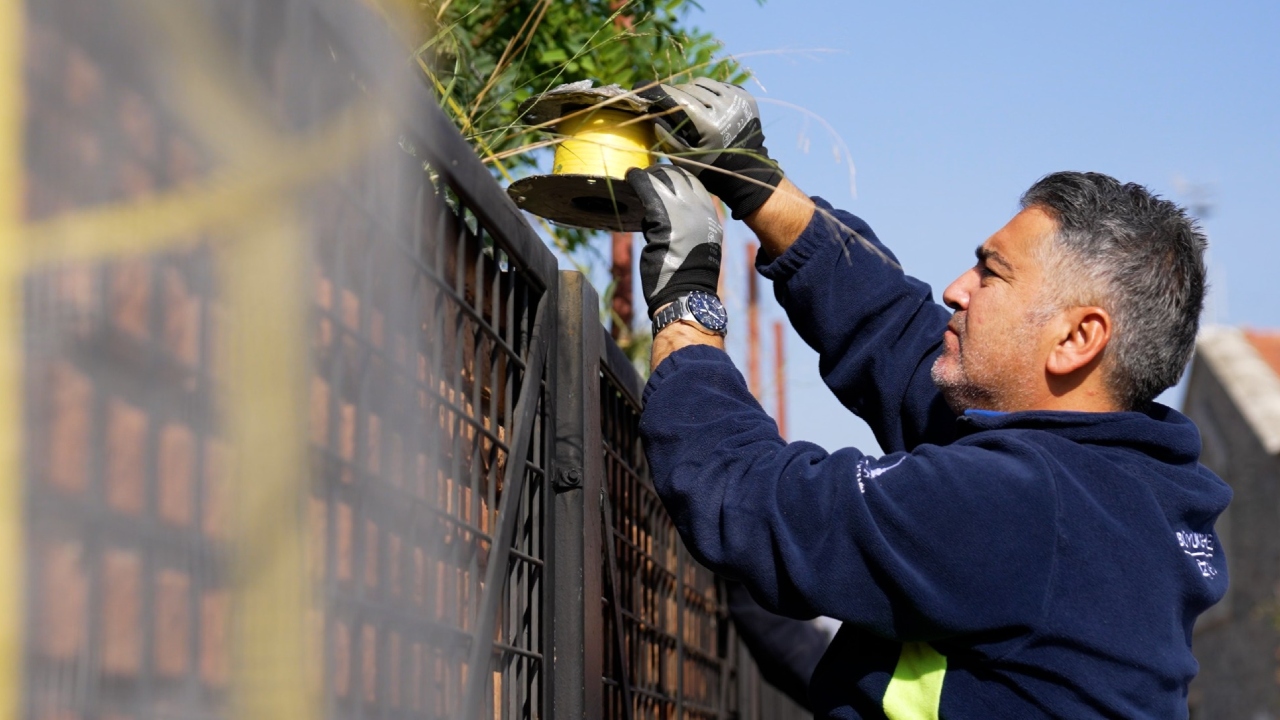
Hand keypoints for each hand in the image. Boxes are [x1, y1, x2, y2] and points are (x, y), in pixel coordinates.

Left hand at [625, 165, 723, 317]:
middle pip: (681, 178)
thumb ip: (687, 228)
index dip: (677, 178)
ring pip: (664, 180)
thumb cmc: (685, 279)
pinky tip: (630, 176)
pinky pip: (648, 190)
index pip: (695, 185)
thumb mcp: (695, 247)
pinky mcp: (663, 218)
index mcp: (711, 218)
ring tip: (637, 177)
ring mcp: (684, 213)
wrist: (685, 296)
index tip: (663, 179)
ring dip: (649, 176)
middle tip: (646, 177)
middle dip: (662, 174)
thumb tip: (667, 218)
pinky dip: (637, 180)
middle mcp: (701, 211)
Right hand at [634, 78, 782, 219]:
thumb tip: (651, 114)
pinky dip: (708, 91)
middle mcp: (725, 108)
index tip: (645, 89)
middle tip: (668, 103)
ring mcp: (737, 100)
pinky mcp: (745, 97)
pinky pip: (719, 85)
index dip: (661, 93)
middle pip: (690, 88)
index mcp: (710, 125)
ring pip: (703, 83)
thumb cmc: (710, 167)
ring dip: (691, 90)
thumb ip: (666, 135)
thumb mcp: (684, 158)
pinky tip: (707, 105)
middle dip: (676, 94)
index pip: (679, 99)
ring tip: (688, 104)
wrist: (746, 170)